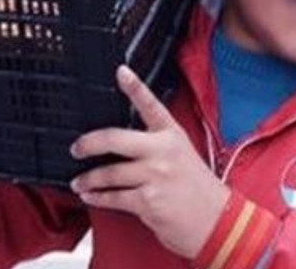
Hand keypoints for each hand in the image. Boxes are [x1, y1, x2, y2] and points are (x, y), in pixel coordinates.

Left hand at [70, 66, 229, 258]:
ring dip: (88, 179)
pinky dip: (98, 198)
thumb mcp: (182, 155)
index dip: (135, 86)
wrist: (219, 222)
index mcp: (172, 136)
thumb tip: (120, 143)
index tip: (121, 72)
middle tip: (76, 148)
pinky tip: (91, 197)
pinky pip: (114, 197)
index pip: (151, 105)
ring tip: (79, 181)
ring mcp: (155, 176)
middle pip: (114, 138)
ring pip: (109, 173)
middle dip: (88, 144)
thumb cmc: (198, 190)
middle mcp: (163, 151)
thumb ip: (155, 145)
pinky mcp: (149, 201)